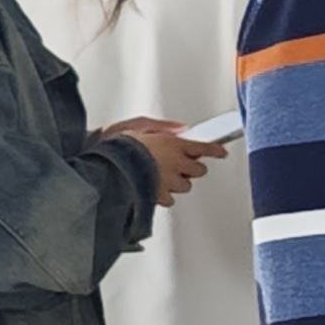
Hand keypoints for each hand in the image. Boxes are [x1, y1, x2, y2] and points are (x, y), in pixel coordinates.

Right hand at [102, 120, 221, 206]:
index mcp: (172, 144)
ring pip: (185, 186)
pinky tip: (153, 187)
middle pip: (199, 170)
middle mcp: (175, 164)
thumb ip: (163, 127)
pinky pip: (170, 199)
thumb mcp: (137, 125)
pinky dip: (164, 195)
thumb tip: (181, 129)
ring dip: (178, 182)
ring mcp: (168, 182)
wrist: (103, 167)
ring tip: (160, 175)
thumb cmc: (116, 145)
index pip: (204, 147)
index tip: (221, 152)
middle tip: (179, 163)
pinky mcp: (158, 197)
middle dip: (191, 167)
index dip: (215, 150)